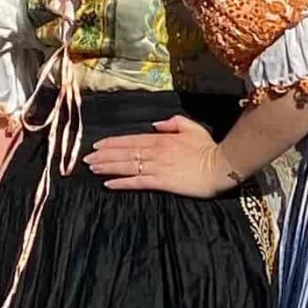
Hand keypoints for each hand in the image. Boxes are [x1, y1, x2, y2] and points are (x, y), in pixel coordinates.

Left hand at [86, 116, 233, 196]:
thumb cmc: (208, 147)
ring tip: (92, 169)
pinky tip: (108, 184)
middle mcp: (155, 152)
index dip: (113, 143)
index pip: (131, 140)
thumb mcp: (191, 127)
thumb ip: (172, 123)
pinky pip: (137, 182)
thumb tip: (155, 125)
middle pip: (124, 153)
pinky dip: (121, 183)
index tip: (97, 145)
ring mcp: (157, 167)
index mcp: (161, 138)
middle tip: (86, 159)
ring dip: (108, 167)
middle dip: (104, 156)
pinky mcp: (162, 182)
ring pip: (127, 166)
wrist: (220, 166)